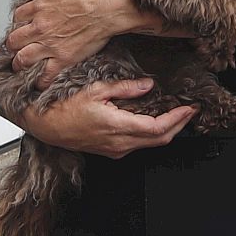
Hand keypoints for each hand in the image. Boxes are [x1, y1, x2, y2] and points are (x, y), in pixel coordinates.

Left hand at [6, 0, 155, 79]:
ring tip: (19, 66)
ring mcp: (50, 44)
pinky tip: (39, 84)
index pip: (18, 16)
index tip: (19, 25)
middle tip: (12, 48)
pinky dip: (41, 81)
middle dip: (11, 45)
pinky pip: (46, 74)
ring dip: (19, 64)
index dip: (17, 22)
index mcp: (39, 7)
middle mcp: (40, 27)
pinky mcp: (63, 58)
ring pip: (24, 58)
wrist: (107, 7)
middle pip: (15, 40)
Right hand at [22, 77, 194, 157]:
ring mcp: (115, 150)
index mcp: (117, 127)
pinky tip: (154, 122)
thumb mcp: (96, 89)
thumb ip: (124, 88)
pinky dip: (153, 134)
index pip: (158, 128)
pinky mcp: (111, 151)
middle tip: (190, 112)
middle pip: (160, 140)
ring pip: (150, 144)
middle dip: (179, 126)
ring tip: (176, 115)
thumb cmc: (64, 107)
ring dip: (167, 131)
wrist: (45, 126)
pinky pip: (139, 145)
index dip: (177, 120)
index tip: (189, 109)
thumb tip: (147, 85)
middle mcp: (119, 143)